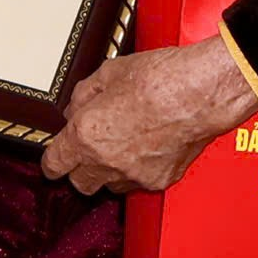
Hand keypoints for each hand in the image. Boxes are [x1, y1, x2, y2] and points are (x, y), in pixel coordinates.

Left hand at [41, 38, 257, 196]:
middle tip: (96, 145)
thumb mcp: (111, 72)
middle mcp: (106, 162)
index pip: (54, 165)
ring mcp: (134, 175)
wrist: (203, 91)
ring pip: (111, 186)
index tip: (60, 153)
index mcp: (86, 134)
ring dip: (112, 170)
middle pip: (80, 183)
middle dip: (83, 166)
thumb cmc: (161, 77)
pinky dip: (141, 169)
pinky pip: (140, 182)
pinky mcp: (159, 181)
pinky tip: (152, 145)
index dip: (55, 158)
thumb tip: (76, 108)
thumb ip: (84, 95)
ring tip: (128, 142)